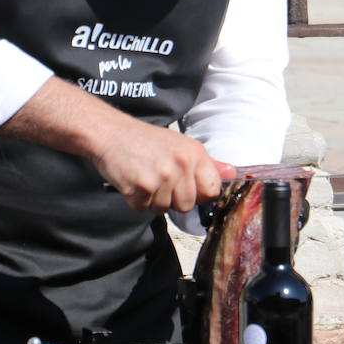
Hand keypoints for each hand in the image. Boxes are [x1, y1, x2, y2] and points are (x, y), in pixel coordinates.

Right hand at [0, 77, 235, 214]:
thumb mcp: (180, 145)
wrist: (110, 133)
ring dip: (153, 200)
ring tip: (144, 177)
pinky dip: (136, 200)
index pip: (211, 191)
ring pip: (165, 209)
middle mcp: (182, 164)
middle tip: (158, 177)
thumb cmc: (145, 141)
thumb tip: (232, 173)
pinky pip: (144, 209)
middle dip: (172, 198)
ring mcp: (162, 176)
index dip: (198, 193)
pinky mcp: (142, 187)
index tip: (185, 185)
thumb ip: (207, 163)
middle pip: (187, 205)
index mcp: (195, 153)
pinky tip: (132, 181)